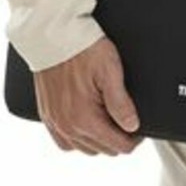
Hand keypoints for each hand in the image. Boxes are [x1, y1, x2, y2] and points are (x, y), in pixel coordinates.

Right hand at [33, 35, 143, 155]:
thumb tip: (132, 126)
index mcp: (84, 119)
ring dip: (99, 141)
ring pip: (84, 148)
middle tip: (127, 122)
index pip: (118, 146)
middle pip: (103, 149)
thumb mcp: (110, 71)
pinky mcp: (46, 115)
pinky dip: (77, 139)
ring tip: (108, 122)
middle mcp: (67, 126)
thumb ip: (121, 103)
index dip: (135, 139)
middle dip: (118, 139)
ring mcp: (54, 122)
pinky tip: (86, 126)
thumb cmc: (82, 49)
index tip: (139, 128)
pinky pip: (64, 142)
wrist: (53, 35)